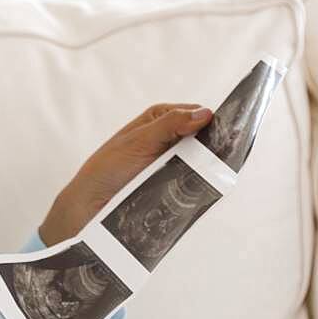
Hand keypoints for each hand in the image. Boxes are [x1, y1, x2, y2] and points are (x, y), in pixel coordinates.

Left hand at [39, 103, 212, 245]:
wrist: (91, 205)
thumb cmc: (108, 168)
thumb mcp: (138, 140)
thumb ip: (169, 124)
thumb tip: (204, 113)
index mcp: (160, 119)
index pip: (198, 114)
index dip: (212, 121)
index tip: (226, 130)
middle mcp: (169, 138)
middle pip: (205, 138)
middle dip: (213, 145)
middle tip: (221, 153)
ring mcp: (174, 163)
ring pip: (203, 162)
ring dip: (208, 167)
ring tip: (213, 171)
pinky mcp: (175, 185)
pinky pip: (196, 183)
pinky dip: (201, 184)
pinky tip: (204, 187)